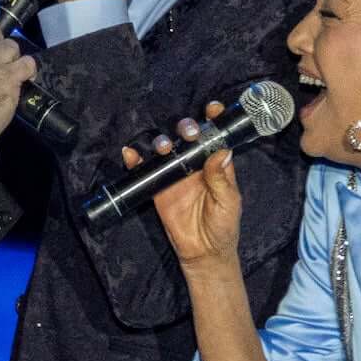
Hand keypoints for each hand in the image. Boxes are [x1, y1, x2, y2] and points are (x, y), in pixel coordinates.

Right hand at [125, 101, 240, 266]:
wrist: (203, 253)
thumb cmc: (223, 227)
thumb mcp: (228, 203)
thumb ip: (222, 179)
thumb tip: (221, 151)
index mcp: (216, 166)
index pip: (215, 137)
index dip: (214, 120)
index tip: (212, 108)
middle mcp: (195, 165)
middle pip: (188, 138)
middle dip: (186, 128)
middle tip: (187, 132)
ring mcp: (175, 174)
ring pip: (166, 149)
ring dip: (162, 142)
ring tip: (162, 147)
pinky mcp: (158, 187)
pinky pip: (145, 169)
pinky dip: (136, 160)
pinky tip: (131, 155)